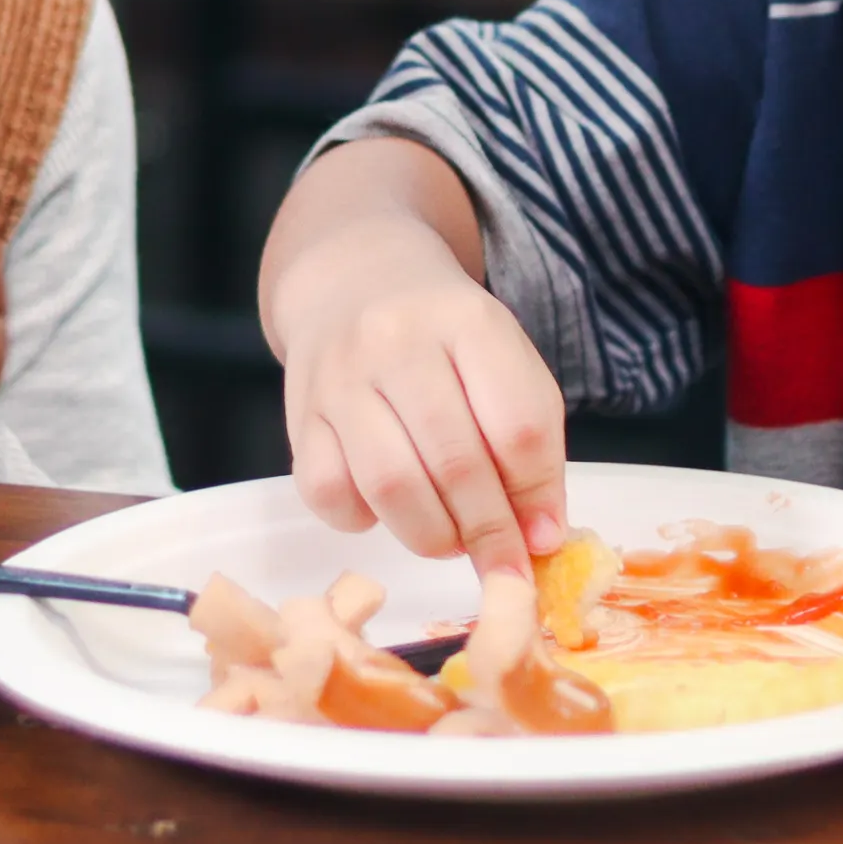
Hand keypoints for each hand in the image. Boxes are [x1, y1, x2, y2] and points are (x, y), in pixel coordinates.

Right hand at [271, 204, 566, 577]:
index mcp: (468, 320)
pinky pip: (328, 492)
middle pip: (456, 462)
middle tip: (503, 564)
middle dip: (489, 533)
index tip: (543, 539)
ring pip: (390, 485)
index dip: (538, 495)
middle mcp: (397, 340)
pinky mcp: (299, 414)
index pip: (518, 424)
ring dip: (433, 536)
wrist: (353, 278)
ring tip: (452, 540)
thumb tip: (541, 535)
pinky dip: (363, 520)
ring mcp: (340, 377)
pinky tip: (386, 509)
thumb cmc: (442, 334)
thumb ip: (529, 439)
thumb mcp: (501, 359)